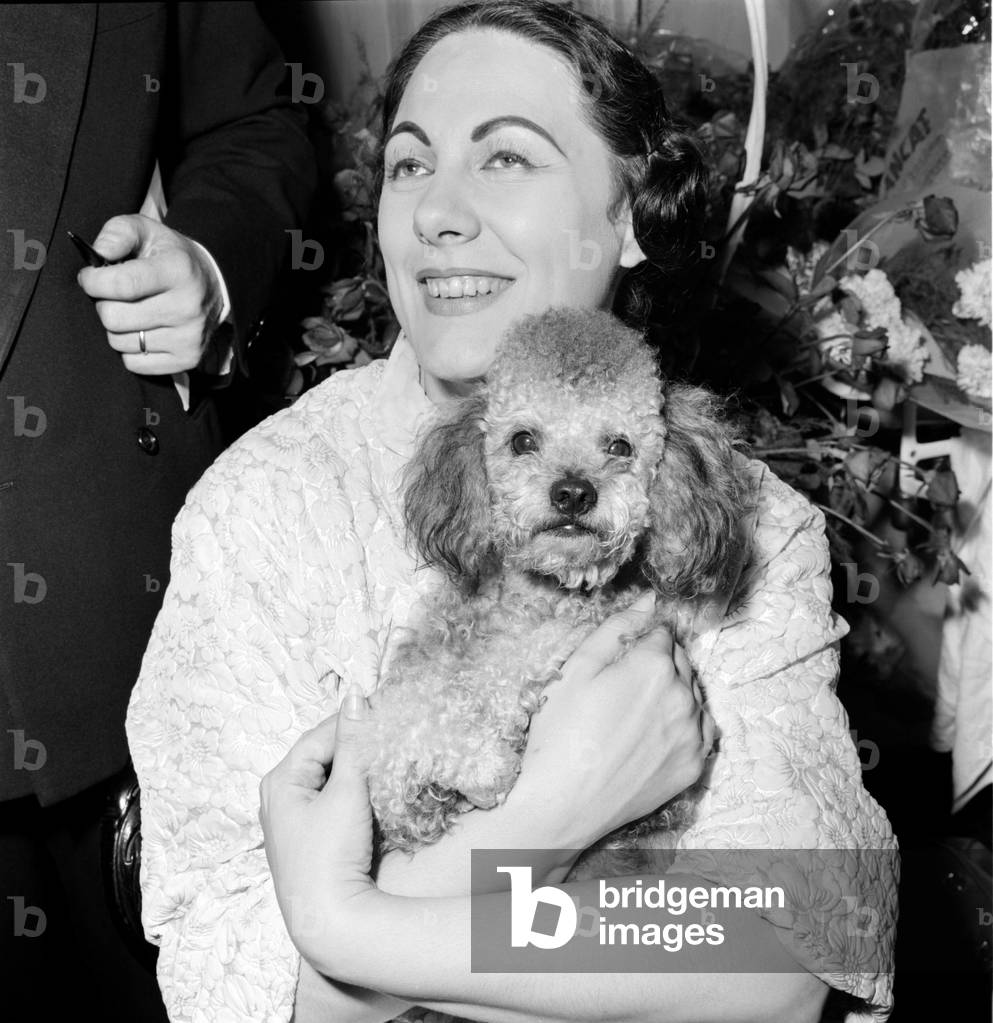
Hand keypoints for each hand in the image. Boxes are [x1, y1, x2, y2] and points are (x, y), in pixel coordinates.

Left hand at [76, 214, 223, 374]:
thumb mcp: (147, 231)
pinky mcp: (187, 359)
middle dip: (103, 305)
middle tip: (113, 297)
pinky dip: (130, 349)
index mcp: (178, 270)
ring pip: (120, 342)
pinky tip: (142, 332)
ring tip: (130, 313)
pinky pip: (134, 363)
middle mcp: (188, 307)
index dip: (93, 282)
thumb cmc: (170, 258)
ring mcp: (189, 337)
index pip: (122, 284)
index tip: (89, 277)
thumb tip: (98, 253)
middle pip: (114, 318)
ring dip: (116, 328)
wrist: (214, 287)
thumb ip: (117, 232)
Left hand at [260, 688, 379, 965]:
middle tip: (388, 739)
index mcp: (280, 780)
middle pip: (324, 756)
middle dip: (355, 748)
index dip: (352, 723)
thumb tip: (355, 696)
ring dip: (357, 772)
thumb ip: (353, 743)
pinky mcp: (311, 839)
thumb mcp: (346, 791)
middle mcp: (279, 796)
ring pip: (330, 779)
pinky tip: (373, 795)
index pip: (320, 736)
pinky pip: (333, 802)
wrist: (330, 920)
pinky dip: (353, 794)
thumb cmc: (331, 853)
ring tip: (384, 765)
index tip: (385, 713)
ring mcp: (294, 820)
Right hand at [514, 591, 713, 850]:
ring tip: (632, 714)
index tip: (617, 658)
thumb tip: (650, 599)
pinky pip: (700, 730)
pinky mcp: (694, 766)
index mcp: (654, 665)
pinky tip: (652, 734)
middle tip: (619, 687)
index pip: (660, 631)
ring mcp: (694, 734)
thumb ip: (617, 627)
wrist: (562, 805)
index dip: (637, 639)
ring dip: (672, 692)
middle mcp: (684, 696)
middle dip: (656, 662)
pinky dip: (683, 724)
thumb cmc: (560, 733)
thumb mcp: (576, 667)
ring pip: (692, 694)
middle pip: (680, 660)